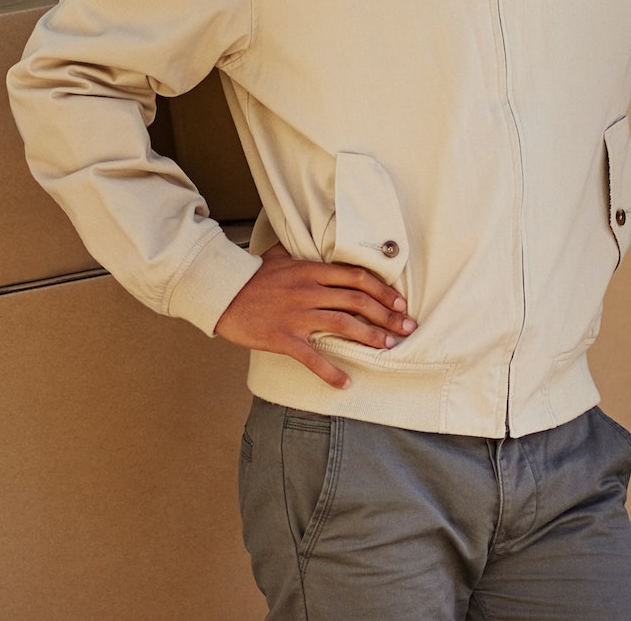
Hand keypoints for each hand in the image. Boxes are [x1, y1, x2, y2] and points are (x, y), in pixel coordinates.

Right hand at [214, 245, 416, 388]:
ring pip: (344, 326)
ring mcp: (297, 314)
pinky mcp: (283, 338)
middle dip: (388, 316)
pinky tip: (346, 383)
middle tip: (407, 329)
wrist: (222, 292)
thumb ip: (302, 254)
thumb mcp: (280, 256)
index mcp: (312, 270)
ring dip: (371, 338)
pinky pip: (312, 358)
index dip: (383, 291)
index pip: (357, 278)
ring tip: (388, 348)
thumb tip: (315, 246)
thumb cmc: (252, 276)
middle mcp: (310, 290)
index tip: (400, 303)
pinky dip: (331, 373)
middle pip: (358, 302)